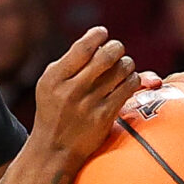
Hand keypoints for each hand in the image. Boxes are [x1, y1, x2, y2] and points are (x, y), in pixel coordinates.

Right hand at [28, 27, 145, 166]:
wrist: (54, 149)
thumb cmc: (54, 111)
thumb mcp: (50, 84)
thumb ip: (70, 62)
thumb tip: (101, 37)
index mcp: (54, 78)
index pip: (83, 47)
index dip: (98, 35)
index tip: (103, 33)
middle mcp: (70, 89)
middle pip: (107, 55)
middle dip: (116, 48)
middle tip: (116, 51)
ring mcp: (89, 103)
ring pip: (122, 69)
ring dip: (127, 64)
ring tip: (122, 68)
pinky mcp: (104, 116)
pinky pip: (129, 87)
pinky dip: (133, 80)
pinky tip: (127, 83)